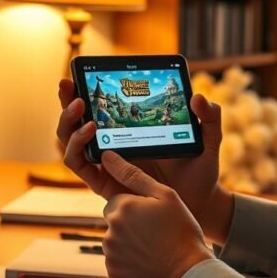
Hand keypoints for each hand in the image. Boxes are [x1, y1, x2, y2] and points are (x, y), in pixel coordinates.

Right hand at [56, 79, 234, 240]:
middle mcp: (113, 146)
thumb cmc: (200, 171)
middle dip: (68, 101)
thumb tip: (197, 97)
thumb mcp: (208, 140)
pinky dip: (78, 147)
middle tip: (69, 85)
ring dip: (69, 123)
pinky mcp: (104, 183)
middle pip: (78, 122)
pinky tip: (90, 130)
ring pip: (71, 142)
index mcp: (130, 131)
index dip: (84, 91)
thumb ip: (208, 117)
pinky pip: (79, 165)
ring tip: (80, 106)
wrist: (200, 204)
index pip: (101, 108)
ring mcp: (106, 165)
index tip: (78, 73)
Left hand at [99, 151, 212, 277]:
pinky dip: (129, 261)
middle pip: (115, 220)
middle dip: (130, 223)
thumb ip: (133, 175)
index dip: (137, 206)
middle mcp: (111, 228)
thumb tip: (107, 156)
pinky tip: (149, 263)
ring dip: (129, 242)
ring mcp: (110, 252)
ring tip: (155, 249)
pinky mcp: (112, 272)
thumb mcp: (166, 196)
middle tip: (155, 232)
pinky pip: (117, 261)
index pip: (119, 199)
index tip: (154, 216)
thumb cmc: (181, 232)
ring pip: (115, 240)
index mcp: (122, 206)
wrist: (187, 277)